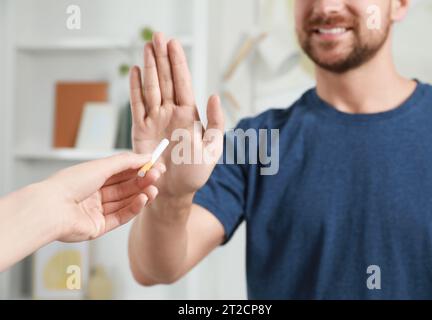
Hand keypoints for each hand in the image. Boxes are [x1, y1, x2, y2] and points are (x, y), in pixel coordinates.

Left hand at [42, 152, 165, 241]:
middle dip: (142, 182)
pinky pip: (120, 216)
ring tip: (153, 190)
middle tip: (157, 176)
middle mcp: (95, 193)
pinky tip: (143, 200)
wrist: (51, 208)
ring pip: (125, 202)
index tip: (155, 165)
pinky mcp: (99, 226)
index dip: (139, 169)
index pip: (122, 172)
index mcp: (93, 177)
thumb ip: (126, 162)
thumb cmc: (69, 184)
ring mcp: (97, 211)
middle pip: (125, 187)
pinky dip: (134, 208)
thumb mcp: (102, 166)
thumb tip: (146, 156)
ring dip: (141, 195)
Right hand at [129, 32, 223, 198]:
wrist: (173, 192)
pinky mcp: (140, 130)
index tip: (173, 43)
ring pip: (151, 88)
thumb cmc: (194, 173)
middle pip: (166, 80)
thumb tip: (214, 96)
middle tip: (157, 36)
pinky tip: (136, 72)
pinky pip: (137, 105)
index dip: (178, 63)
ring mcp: (155, 120)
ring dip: (149, 67)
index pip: (182, 83)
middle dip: (162, 58)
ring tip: (147, 47)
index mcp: (189, 115)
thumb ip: (216, 122)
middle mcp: (171, 114)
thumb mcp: (212, 148)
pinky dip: (135, 88)